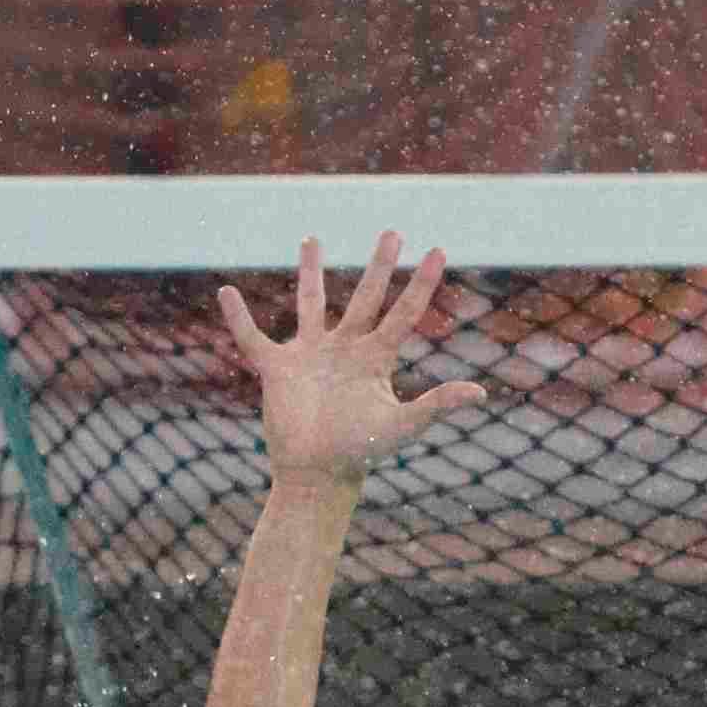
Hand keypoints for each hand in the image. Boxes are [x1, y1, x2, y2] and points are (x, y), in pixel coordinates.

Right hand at [223, 231, 484, 485]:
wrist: (317, 474)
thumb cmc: (360, 452)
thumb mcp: (402, 425)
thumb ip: (437, 404)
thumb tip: (481, 392)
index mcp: (375, 359)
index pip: (404, 313)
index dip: (421, 283)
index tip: (437, 251)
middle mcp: (345, 349)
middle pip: (366, 297)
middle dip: (379, 265)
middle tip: (392, 231)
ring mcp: (310, 356)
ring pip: (311, 303)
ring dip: (311, 272)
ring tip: (312, 239)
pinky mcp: (277, 369)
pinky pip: (252, 338)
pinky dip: (238, 318)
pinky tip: (225, 293)